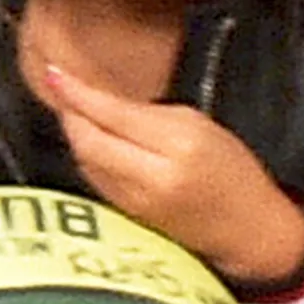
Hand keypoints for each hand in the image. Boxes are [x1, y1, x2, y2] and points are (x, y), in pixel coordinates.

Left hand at [38, 63, 303, 283]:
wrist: (248, 230)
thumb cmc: (233, 173)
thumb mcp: (200, 126)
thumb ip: (148, 114)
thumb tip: (101, 100)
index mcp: (178, 145)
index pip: (113, 114)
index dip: (79, 93)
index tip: (55, 73)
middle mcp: (152, 177)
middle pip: (89, 141)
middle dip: (70, 114)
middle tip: (62, 91)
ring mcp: (136, 202)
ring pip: (86, 161)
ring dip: (75, 135)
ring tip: (74, 112)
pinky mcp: (129, 217)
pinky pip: (95, 180)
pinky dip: (87, 157)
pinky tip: (90, 143)